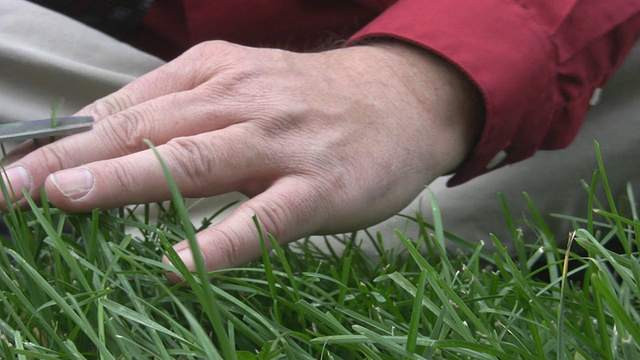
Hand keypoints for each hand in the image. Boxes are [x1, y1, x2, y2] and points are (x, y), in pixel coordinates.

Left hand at [2, 40, 481, 277]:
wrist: (403, 99)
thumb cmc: (313, 100)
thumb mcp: (244, 81)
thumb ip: (183, 104)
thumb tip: (111, 132)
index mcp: (217, 74)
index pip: (129, 105)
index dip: (70, 136)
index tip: (20, 165)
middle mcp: (242, 101)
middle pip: (148, 129)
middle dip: (74, 157)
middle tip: (14, 187)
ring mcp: (281, 145)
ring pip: (194, 161)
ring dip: (126, 181)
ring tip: (66, 201)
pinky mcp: (318, 188)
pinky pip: (263, 218)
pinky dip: (219, 243)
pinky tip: (179, 266)